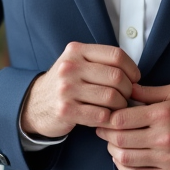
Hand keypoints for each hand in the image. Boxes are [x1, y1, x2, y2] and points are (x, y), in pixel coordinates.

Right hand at [20, 42, 140, 138]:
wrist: (35, 104)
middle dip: (128, 89)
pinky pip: (101, 115)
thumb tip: (135, 75)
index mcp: (76, 51)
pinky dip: (110, 119)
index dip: (132, 68)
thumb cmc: (66, 84)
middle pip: (116, 76)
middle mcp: (70, 67)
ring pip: (112, 97)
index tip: (134, 78)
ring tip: (117, 108)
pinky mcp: (66, 111)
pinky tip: (107, 118)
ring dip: (121, 106)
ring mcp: (66, 89)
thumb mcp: (77, 63)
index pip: (116, 55)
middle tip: (127, 96)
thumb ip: (101, 61)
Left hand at [95, 83, 169, 169]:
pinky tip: (123, 161)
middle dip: (106, 134)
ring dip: (113, 151)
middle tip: (103, 130)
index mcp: (163, 115)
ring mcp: (166, 159)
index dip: (107, 118)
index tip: (105, 115)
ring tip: (113, 144)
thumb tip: (126, 88)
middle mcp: (163, 137)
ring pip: (126, 159)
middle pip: (120, 139)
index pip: (121, 118)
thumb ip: (150, 91)